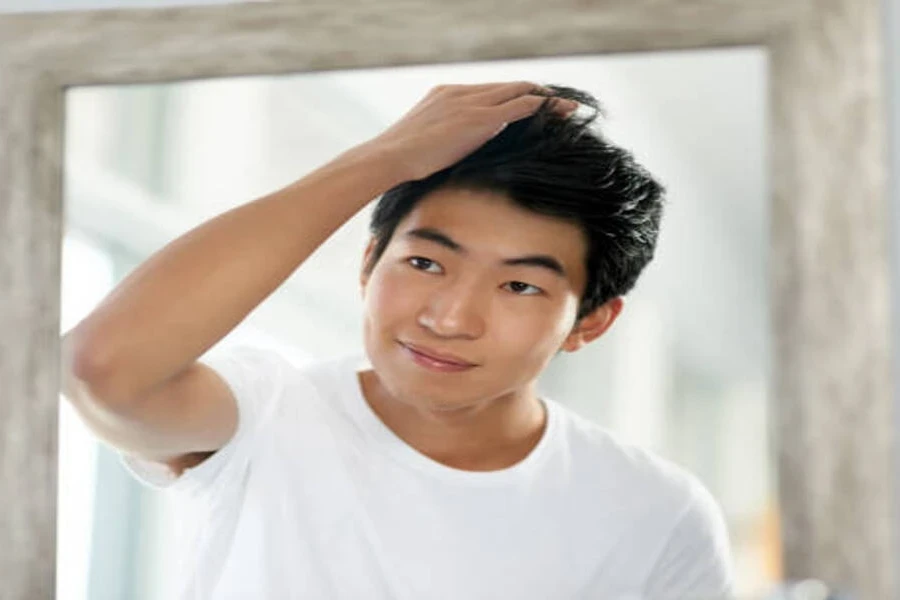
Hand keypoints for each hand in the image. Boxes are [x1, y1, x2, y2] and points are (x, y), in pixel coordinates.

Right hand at [365, 82, 577, 181]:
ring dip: (545, 97)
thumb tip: (452, 159)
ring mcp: (471, 102)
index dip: (512, 95)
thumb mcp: (426, 144)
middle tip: (558, 102)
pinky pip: (520, 106)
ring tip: (566, 107)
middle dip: (535, 92)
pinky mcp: (480, 118)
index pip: (488, 91)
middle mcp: (460, 92)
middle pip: (507, 86)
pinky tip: (558, 111)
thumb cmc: (402, 160)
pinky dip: (542, 106)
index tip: (529, 104)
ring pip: (518, 91)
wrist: (389, 157)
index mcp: (446, 95)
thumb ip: (444, 141)